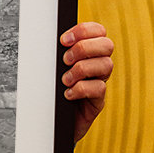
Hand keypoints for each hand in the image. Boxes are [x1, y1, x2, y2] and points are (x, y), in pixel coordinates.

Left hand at [60, 22, 113, 142]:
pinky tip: (67, 94)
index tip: (63, 40)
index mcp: (88, 52)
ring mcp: (99, 82)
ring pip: (106, 65)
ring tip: (65, 80)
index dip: (84, 30)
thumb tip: (46, 36)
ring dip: (81, 69)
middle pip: (107, 45)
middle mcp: (98, 65)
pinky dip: (81, 89)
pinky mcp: (98, 101)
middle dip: (83, 48)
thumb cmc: (51, 90)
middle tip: (65, 60)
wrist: (51, 122)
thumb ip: (56, 52)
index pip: (98, 31)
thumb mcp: (52, 68)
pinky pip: (99, 88)